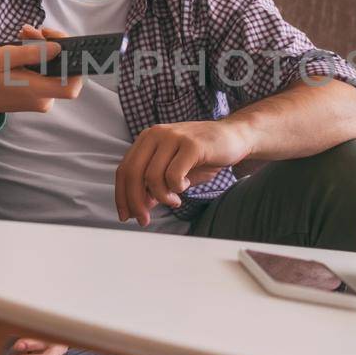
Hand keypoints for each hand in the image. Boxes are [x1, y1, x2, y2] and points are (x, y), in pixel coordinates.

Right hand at [0, 25, 83, 123]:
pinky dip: (40, 58)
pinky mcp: (39, 95)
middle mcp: (44, 98)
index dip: (75, 66)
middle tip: (36, 31)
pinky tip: (25, 46)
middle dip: (54, 46)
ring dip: (45, 49)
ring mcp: (42, 98)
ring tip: (25, 35)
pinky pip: (47, 74)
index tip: (63, 44)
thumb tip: (57, 48)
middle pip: (64, 71)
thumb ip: (30, 53)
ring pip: (55, 70)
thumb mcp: (2, 58)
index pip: (71, 86)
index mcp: (35, 91)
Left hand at [115, 119, 251, 225]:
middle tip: (144, 220)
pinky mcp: (191, 144)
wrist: (234, 137)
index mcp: (147, 139)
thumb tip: (138, 206)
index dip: (122, 196)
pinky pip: (173, 175)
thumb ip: (154, 185)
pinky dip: (177, 188)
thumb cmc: (202, 156)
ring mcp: (173, 137)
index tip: (126, 216)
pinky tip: (186, 186)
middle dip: (135, 202)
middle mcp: (156, 134)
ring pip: (152, 177)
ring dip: (162, 197)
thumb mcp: (173, 170)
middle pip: (132, 173)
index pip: (124, 169)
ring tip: (175, 200)